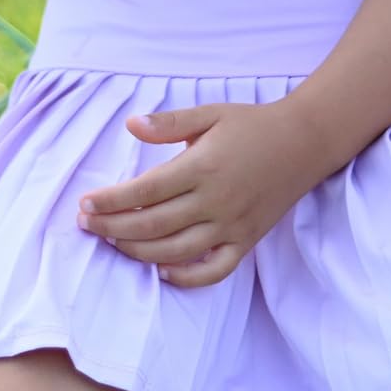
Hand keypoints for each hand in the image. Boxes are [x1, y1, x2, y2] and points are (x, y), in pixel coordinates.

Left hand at [76, 100, 326, 288]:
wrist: (305, 140)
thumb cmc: (253, 124)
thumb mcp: (212, 113)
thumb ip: (170, 123)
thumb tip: (130, 125)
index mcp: (203, 166)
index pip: (144, 192)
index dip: (110, 201)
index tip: (85, 203)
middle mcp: (215, 201)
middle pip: (151, 226)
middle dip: (112, 228)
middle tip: (87, 225)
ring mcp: (231, 225)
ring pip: (174, 252)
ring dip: (136, 252)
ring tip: (113, 242)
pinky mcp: (246, 240)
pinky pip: (213, 270)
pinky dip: (186, 277)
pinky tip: (163, 271)